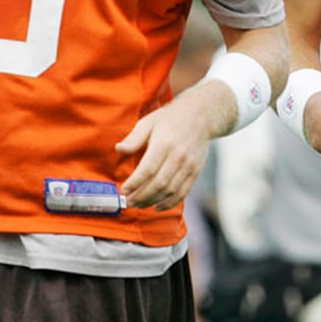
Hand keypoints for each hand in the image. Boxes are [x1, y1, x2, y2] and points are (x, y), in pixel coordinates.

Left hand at [116, 89, 217, 210]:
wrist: (201, 115)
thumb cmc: (170, 118)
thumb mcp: (148, 122)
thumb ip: (134, 138)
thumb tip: (119, 149)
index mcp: (164, 143)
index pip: (147, 170)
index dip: (134, 183)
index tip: (123, 190)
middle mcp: (178, 156)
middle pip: (158, 184)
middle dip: (141, 196)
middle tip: (128, 202)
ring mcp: (189, 164)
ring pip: (170, 190)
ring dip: (153, 201)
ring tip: (139, 205)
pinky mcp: (196, 170)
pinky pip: (183, 192)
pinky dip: (170, 203)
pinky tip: (157, 206)